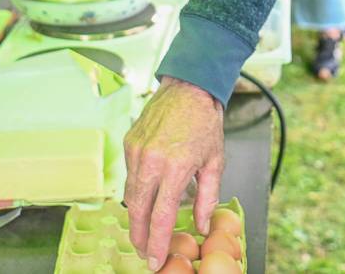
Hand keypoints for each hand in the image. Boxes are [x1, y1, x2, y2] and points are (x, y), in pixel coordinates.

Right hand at [123, 78, 224, 269]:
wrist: (188, 88)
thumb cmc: (204, 123)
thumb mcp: (214, 162)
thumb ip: (207, 197)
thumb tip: (200, 225)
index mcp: (175, 166)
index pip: (161, 216)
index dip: (157, 242)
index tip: (154, 260)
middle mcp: (151, 160)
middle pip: (138, 211)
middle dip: (140, 237)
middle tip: (145, 252)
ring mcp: (136, 151)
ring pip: (130, 195)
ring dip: (136, 217)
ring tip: (145, 232)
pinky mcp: (129, 144)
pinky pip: (130, 176)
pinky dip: (137, 191)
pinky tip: (146, 199)